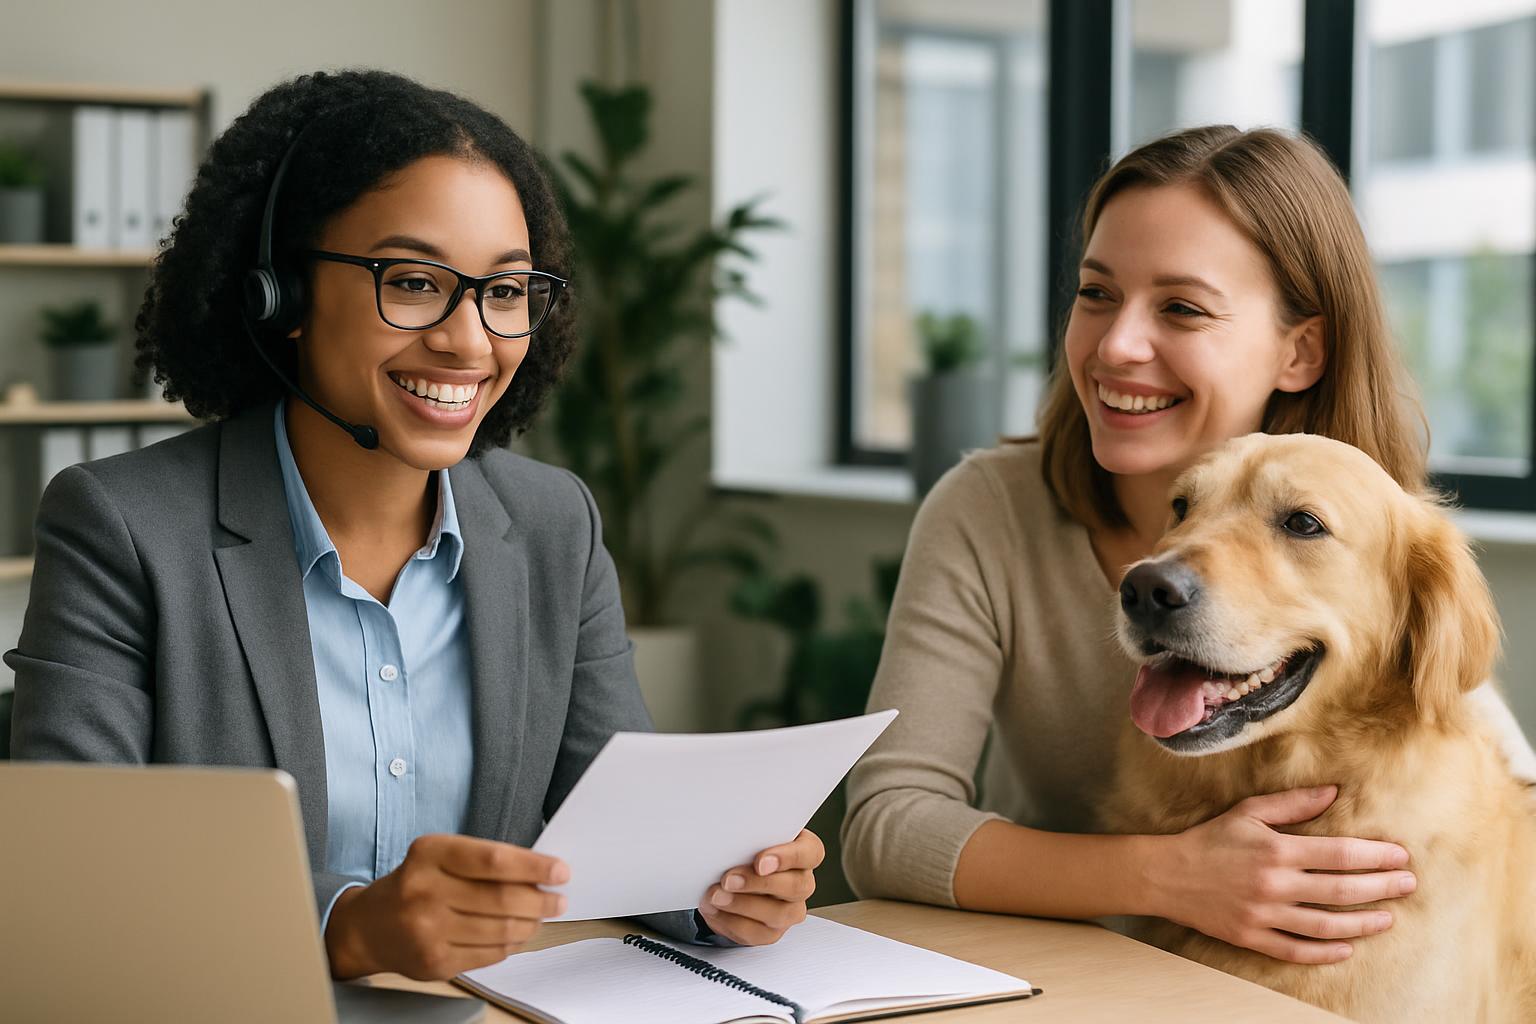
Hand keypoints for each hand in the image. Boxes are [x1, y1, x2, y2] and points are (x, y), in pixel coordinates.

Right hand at [325, 834, 568, 979]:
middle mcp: (424, 891)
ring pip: (500, 930)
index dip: (534, 867)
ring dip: (531, 924)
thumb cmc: (416, 884)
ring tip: (541, 917)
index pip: (493, 860)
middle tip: (559, 899)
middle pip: (501, 898)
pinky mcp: (433, 962)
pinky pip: (489, 955)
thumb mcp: (440, 857)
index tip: (561, 871)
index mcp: (429, 854)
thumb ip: (484, 862)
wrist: (368, 927)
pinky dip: (511, 945)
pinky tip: (516, 935)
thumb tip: (541, 874)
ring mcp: (427, 931)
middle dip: (540, 900)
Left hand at [698, 829, 823, 944]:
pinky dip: (731, 921)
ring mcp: (790, 910)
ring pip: (777, 913)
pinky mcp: (772, 932)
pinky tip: (714, 909)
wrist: (731, 877)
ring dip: (742, 905)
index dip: (788, 858)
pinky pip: (756, 933)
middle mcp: (802, 882)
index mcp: (804, 852)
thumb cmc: (745, 850)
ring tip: (716, 895)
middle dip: (758, 883)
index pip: (811, 853)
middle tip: (729, 879)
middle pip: (796, 886)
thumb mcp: (749, 837)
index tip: (760, 862)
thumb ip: (749, 835)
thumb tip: (729, 835)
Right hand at [1150, 786, 1415, 964]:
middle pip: (1341, 890)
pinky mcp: (1252, 936)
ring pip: (1325, 925)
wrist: (1165, 874)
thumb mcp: (1248, 812)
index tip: (1401, 856)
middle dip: (1381, 887)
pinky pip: (1295, 950)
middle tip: (1408, 885)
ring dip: (1362, 923)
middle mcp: (1274, 884)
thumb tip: (1334, 792)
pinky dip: (1324, 952)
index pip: (1339, 854)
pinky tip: (1347, 948)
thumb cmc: (1210, 838)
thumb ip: (1293, 804)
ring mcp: (1263, 914)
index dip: (1375, 855)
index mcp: (1277, 849)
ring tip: (1388, 918)